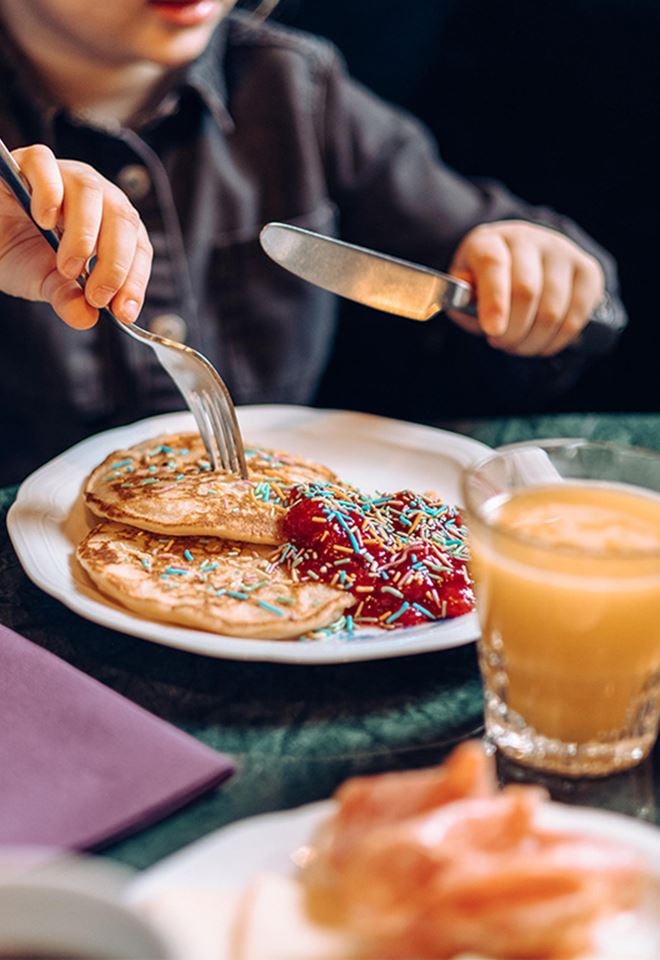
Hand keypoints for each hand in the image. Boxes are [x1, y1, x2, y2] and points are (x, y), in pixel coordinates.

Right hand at [0, 144, 151, 328]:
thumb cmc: (19, 251)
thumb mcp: (46, 283)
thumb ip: (68, 298)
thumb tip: (86, 318)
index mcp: (110, 223)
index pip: (138, 246)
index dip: (135, 280)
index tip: (122, 312)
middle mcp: (94, 195)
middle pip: (122, 218)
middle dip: (115, 264)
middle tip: (97, 296)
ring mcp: (63, 175)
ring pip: (90, 191)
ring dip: (85, 236)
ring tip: (67, 267)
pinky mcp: (28, 163)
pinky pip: (45, 165)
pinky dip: (49, 193)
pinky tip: (43, 221)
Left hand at [448, 220, 604, 355]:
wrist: (521, 262)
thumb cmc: (487, 283)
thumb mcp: (465, 289)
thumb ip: (463, 298)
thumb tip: (471, 302)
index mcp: (490, 241)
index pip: (493, 265)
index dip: (494, 301)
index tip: (492, 330)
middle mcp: (529, 239)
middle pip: (526, 291)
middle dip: (512, 331)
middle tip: (500, 343)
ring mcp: (562, 252)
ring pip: (552, 310)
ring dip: (533, 341)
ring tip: (518, 345)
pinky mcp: (587, 271)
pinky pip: (575, 317)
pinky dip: (556, 340)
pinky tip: (541, 342)